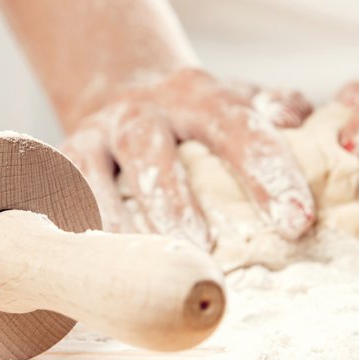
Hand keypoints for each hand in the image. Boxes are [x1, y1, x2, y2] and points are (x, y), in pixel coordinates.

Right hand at [60, 68, 314, 249]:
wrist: (123, 89)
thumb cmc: (196, 115)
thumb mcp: (240, 99)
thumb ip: (279, 106)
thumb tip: (295, 118)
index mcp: (199, 97)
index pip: (237, 128)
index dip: (267, 172)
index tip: (296, 221)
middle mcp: (143, 111)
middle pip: (152, 150)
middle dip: (175, 202)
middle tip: (202, 252)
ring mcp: (98, 133)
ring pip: (98, 175)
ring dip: (118, 222)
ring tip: (142, 270)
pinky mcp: (64, 156)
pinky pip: (61, 191)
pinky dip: (73, 226)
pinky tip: (93, 268)